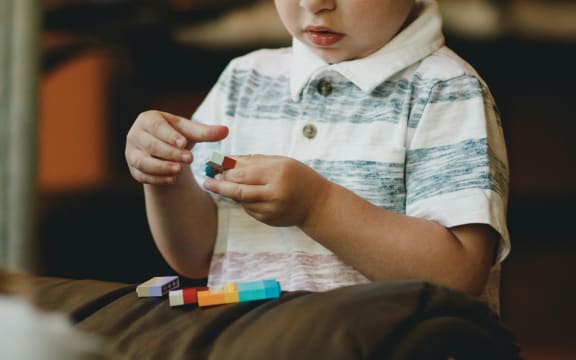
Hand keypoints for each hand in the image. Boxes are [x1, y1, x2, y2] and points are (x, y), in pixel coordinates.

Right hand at [125, 110, 227, 184]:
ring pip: (143, 161)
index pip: (156, 127)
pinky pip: (142, 175)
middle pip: (151, 145)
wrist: (163, 149)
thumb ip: (206, 132)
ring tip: (179, 170)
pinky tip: (172, 180)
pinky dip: (157, 179)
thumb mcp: (190, 132)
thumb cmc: (176, 135)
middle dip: (170, 152)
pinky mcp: (133, 169)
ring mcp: (131, 153)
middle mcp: (135, 135)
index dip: (169, 135)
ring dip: (161, 167)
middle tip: (189, 158)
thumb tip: (226, 131)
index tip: (184, 142)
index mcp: (148, 119)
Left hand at [203, 155, 330, 226]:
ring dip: (231, 193)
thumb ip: (254, 160)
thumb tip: (228, 159)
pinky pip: (249, 209)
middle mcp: (274, 193)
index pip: (243, 173)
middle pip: (238, 191)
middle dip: (220, 186)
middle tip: (209, 181)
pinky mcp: (269, 220)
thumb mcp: (281, 162)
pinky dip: (244, 202)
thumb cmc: (299, 177)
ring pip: (241, 202)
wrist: (318, 205)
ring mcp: (271, 210)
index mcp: (278, 173)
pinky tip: (247, 195)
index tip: (214, 167)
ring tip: (224, 185)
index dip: (226, 171)